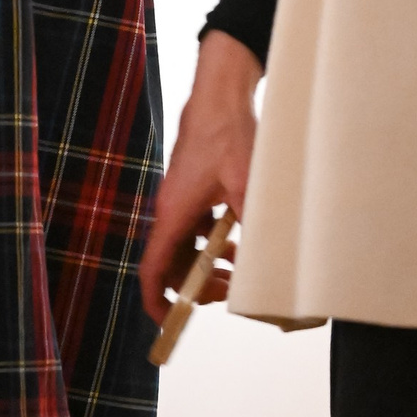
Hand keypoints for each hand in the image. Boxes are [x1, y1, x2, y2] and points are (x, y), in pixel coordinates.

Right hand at [138, 30, 261, 323]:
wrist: (219, 95)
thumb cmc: (226, 134)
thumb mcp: (246, 186)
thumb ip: (252, 227)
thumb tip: (262, 263)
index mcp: (175, 214)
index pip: (153, 270)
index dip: (157, 301)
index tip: (168, 322)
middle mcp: (170, 209)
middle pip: (170, 264)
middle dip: (194, 285)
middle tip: (227, 291)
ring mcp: (179, 199)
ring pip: (183, 246)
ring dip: (205, 263)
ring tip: (235, 269)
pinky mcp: (190, 189)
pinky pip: (192, 228)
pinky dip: (210, 241)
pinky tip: (236, 238)